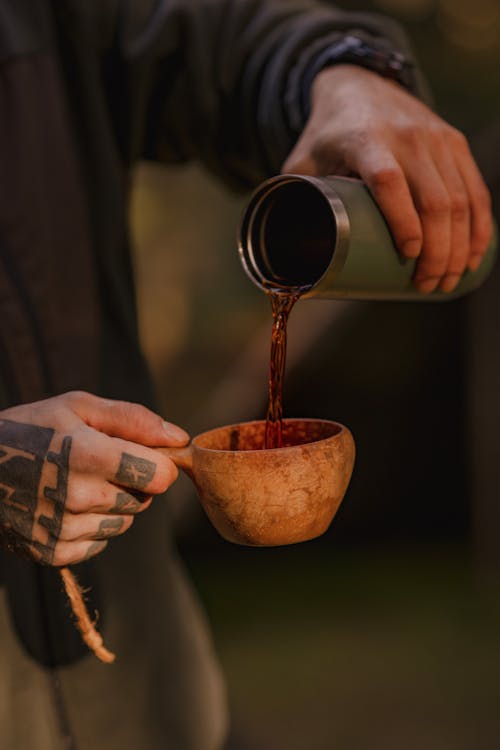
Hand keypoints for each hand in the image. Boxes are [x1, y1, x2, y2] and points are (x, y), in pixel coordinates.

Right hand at [0, 391, 187, 565]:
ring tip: (75, 483)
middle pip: (143, 500)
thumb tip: (179, 438)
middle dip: (131, 482)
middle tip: (96, 464)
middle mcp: (78, 496)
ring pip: (123, 523)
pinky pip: (98, 544)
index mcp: (89, 454)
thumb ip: (133, 420)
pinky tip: (62, 505)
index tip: (140, 455)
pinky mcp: (52, 553)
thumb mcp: (77, 407)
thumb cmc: (31, 428)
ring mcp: (63, 528)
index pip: (160, 476)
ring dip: (111, 505)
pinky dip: (89, 528)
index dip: (157, 464)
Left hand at [282, 64, 492, 292]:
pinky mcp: (454, 143)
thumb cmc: (326, 136)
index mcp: (365, 140)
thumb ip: (292, 203)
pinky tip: (475, 254)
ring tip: (447, 280)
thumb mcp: (301, 163)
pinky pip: (476, 189)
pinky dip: (479, 226)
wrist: (360, 84)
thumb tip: (283, 256)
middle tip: (426, 286)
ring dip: (459, 246)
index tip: (408, 255)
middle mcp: (408, 137)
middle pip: (435, 200)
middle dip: (437, 251)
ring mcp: (436, 138)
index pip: (389, 182)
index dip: (402, 220)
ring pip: (461, 199)